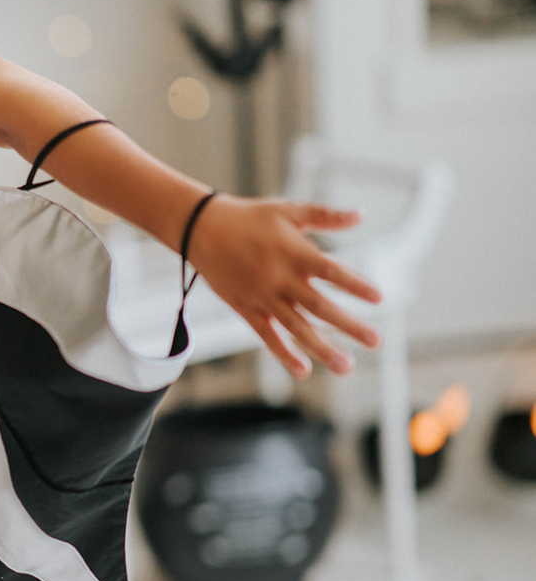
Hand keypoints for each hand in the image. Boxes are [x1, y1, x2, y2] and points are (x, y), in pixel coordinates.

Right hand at [186, 196, 382, 377]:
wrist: (202, 230)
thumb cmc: (249, 218)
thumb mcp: (288, 210)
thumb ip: (326, 216)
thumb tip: (360, 215)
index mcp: (294, 253)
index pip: (332, 271)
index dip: (355, 284)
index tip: (379, 298)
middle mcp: (280, 279)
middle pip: (319, 306)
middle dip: (349, 325)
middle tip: (375, 341)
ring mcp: (262, 297)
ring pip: (296, 327)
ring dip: (322, 348)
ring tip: (345, 366)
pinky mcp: (246, 309)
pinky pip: (267, 335)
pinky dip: (283, 353)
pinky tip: (303, 369)